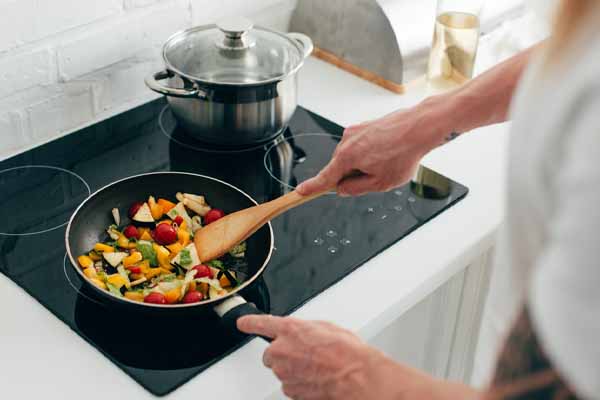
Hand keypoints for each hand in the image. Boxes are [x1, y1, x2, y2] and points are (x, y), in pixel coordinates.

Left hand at [237, 315, 474, 399]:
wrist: (356, 376)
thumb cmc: (347, 351)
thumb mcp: (326, 328)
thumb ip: (306, 329)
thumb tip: (303, 333)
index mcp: (290, 329)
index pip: (260, 323)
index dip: (250, 323)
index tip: (242, 323)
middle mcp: (282, 350)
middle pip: (270, 353)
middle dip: (282, 354)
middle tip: (302, 355)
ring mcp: (284, 372)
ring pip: (280, 370)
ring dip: (292, 369)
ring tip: (316, 367)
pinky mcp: (290, 390)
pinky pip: (290, 385)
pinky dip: (299, 383)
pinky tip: (316, 378)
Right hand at [296, 98, 450, 196]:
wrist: (420, 127)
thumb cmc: (404, 153)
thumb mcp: (380, 183)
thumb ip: (356, 188)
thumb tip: (342, 189)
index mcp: (346, 157)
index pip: (325, 178)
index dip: (312, 188)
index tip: (300, 192)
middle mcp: (346, 141)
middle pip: (340, 168)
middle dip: (354, 176)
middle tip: (379, 175)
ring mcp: (355, 131)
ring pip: (352, 157)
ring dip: (365, 163)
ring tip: (388, 160)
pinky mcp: (364, 126)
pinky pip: (361, 146)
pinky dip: (371, 152)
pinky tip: (389, 151)